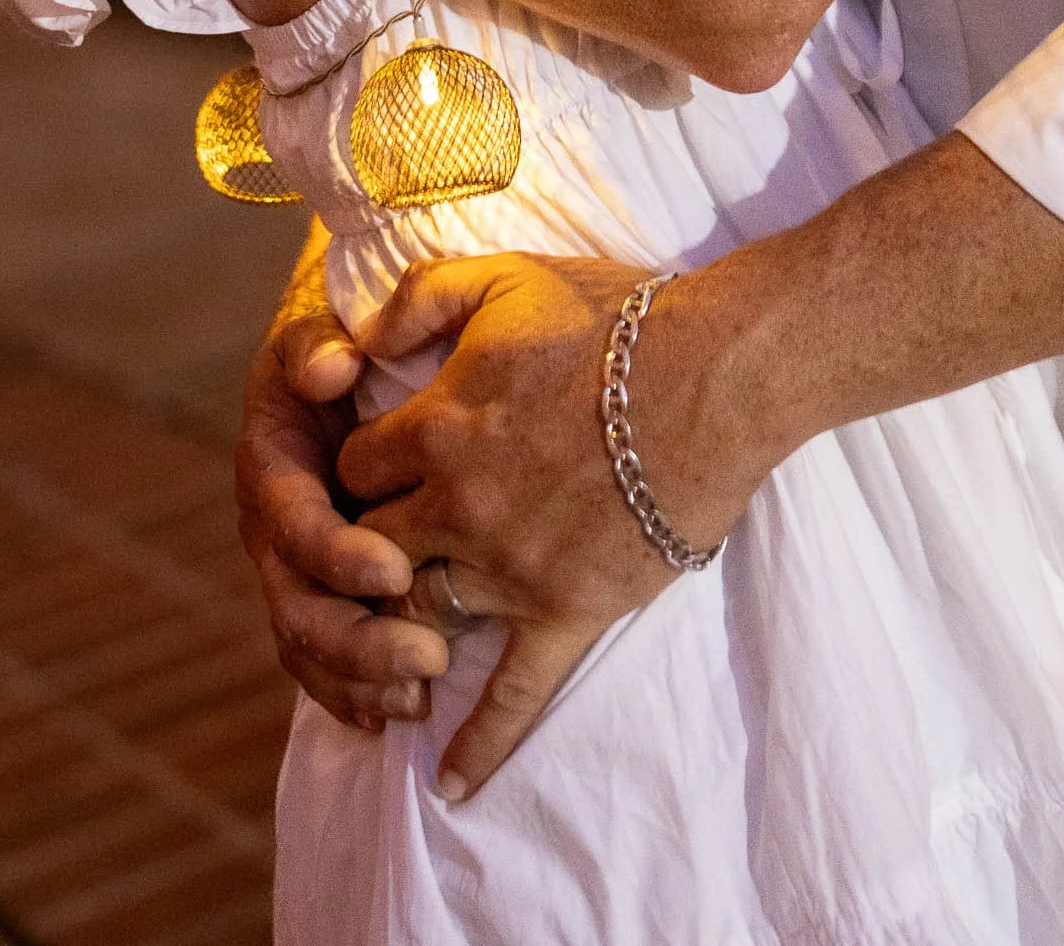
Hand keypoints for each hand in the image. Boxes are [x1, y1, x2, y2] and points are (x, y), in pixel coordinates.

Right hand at [235, 264, 448, 732]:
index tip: (396, 572)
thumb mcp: (324, 330)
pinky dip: (351, 695)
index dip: (338, 555)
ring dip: (359, 680)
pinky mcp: (318, 599)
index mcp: (272, 467)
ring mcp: (291, 572)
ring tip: (420, 697)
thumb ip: (318, 344)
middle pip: (297, 605)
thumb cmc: (344, 351)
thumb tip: (334, 367)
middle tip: (428, 659)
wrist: (340, 373)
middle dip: (357, 641)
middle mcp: (272, 530)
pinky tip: (394, 715)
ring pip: (307, 646)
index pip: (295, 524)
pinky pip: (321, 664)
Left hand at [338, 252, 759, 795]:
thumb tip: (358, 335)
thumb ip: (417, 297)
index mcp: (436, 428)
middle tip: (372, 554)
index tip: (374, 467)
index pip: (352, 468)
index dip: (357, 466)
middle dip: (364, 549)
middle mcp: (457, 507)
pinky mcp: (566, 613)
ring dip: (403, 625)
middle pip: (371, 550)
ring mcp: (509, 569)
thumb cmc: (614, 320)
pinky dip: (478, 744)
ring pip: (421, 616)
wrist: (712, 376)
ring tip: (394, 641)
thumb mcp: (502, 277)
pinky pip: (512, 696)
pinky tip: (449, 785)